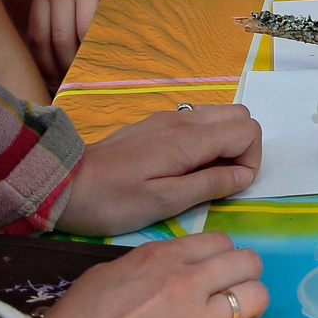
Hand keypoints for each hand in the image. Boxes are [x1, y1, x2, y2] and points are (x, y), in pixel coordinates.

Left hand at [26, 0, 115, 84]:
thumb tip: (63, 37)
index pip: (37, 35)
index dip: (45, 64)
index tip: (56, 80)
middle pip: (59, 39)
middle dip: (68, 68)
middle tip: (79, 85)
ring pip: (83, 32)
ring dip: (90, 57)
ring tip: (98, 72)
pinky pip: (108, 15)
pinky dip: (112, 35)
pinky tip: (118, 46)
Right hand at [48, 230, 267, 317]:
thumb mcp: (104, 276)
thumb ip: (143, 268)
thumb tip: (160, 274)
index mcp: (161, 258)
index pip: (221, 241)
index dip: (222, 260)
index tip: (211, 279)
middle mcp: (185, 282)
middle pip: (249, 263)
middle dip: (244, 280)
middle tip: (228, 302)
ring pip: (257, 299)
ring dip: (249, 315)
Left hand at [56, 102, 262, 234]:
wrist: (66, 184)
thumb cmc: (115, 200)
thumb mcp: (165, 202)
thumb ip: (210, 185)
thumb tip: (244, 175)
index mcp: (189, 139)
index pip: (248, 130)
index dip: (251, 159)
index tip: (231, 185)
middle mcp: (183, 120)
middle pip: (239, 115)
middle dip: (243, 147)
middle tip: (221, 179)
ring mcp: (169, 118)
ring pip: (220, 115)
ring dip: (225, 142)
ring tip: (202, 175)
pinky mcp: (156, 123)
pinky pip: (198, 121)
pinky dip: (205, 140)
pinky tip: (183, 166)